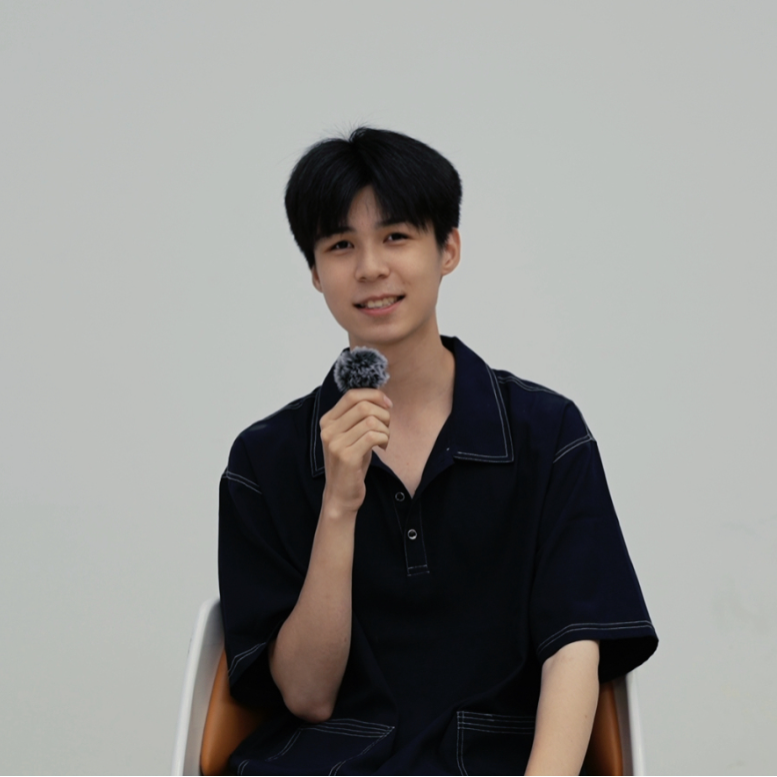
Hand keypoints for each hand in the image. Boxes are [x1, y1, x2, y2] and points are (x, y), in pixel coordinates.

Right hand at [319, 389, 390, 514]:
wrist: (340, 495)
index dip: (373, 395)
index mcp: (327, 421)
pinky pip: (373, 436)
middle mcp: (328, 430)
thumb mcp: (350, 435)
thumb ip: (359, 416)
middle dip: (383, 414)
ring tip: (384, 440)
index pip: (352, 395)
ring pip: (371, 421)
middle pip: (363, 406)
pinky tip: (382, 447)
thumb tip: (380, 396)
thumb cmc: (350, 464)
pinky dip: (384, 439)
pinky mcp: (347, 457)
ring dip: (385, 429)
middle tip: (387, 428)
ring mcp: (336, 444)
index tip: (387, 404)